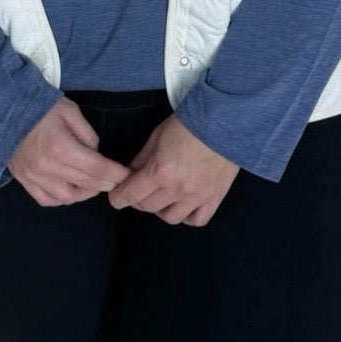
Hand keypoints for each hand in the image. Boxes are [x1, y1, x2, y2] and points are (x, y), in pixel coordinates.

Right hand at [8, 96, 131, 207]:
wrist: (5, 109)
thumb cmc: (42, 107)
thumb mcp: (71, 112)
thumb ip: (88, 135)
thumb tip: (95, 154)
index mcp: (62, 148)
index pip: (97, 168)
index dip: (116, 174)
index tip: (127, 175)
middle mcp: (48, 167)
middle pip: (85, 184)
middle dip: (105, 183)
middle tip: (115, 180)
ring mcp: (34, 177)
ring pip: (67, 197)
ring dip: (85, 194)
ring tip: (94, 185)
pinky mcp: (23, 180)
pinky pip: (46, 199)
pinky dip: (62, 199)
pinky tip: (70, 190)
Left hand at [107, 113, 238, 226]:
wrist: (223, 121)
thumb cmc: (188, 124)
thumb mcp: (156, 136)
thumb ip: (141, 159)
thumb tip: (129, 174)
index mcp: (159, 172)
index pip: (130, 195)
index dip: (118, 197)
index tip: (116, 196)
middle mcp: (177, 189)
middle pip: (148, 207)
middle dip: (138, 199)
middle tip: (141, 189)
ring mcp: (197, 197)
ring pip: (170, 218)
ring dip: (162, 209)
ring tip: (164, 196)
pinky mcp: (214, 198)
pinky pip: (196, 220)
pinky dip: (187, 216)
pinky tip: (184, 205)